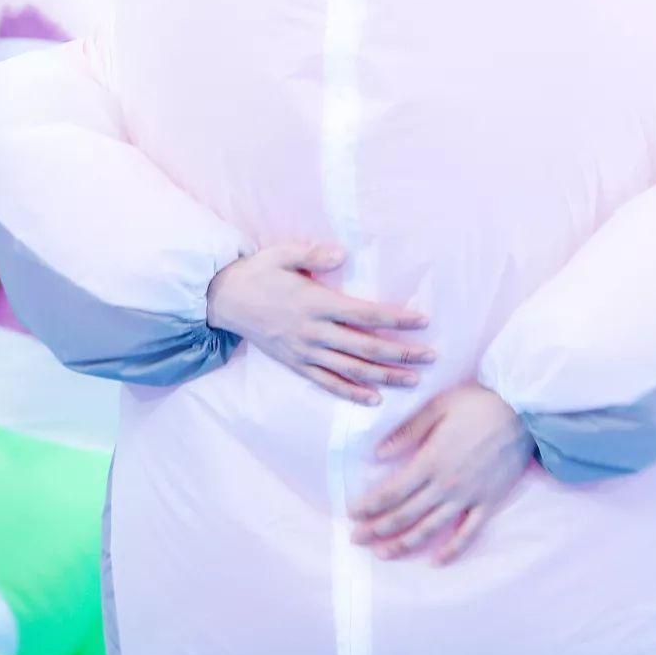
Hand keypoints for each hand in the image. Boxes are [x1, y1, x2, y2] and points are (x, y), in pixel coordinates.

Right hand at [205, 242, 435, 403]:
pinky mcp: (296, 365)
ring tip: (414, 380)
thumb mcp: (281, 254)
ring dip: (385, 377)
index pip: (366, 314)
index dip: (396, 319)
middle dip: (402, 353)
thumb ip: (312, 254)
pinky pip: (328, 383)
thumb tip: (342, 254)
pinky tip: (374, 400)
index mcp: (316, 303)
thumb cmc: (258, 273)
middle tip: (431, 357)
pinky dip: (352, 393)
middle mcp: (314, 332)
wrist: (224, 300)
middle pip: (367, 347)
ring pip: (352, 370)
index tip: (423, 321)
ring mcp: (305, 352)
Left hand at [348, 382, 534, 564]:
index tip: (351, 513)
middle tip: (356, 538)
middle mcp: (446, 484)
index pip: (391, 491)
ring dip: (403, 543)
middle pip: (404, 514)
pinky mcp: (488, 502)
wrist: (523, 410)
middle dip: (377, 528)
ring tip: (382, 554)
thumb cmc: (478, 402)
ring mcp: (468, 496)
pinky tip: (435, 561)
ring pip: (430, 528)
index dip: (369, 505)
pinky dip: (451, 550)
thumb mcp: (438, 406)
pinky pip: (468, 533)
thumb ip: (407, 431)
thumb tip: (377, 453)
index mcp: (430, 460)